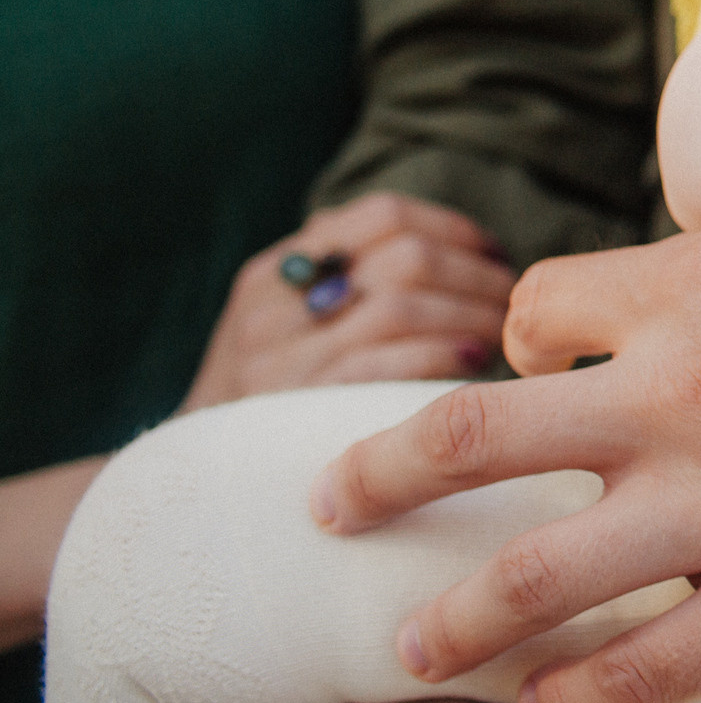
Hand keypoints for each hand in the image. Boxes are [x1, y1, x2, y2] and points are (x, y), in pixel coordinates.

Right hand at [182, 194, 512, 413]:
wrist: (190, 485)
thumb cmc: (266, 399)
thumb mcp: (280, 326)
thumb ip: (341, 280)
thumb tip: (449, 244)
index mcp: (274, 273)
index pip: (382, 216)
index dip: (453, 229)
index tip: (492, 251)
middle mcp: (273, 309)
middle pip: (405, 259)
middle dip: (475, 277)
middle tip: (508, 301)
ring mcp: (283, 362)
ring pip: (404, 307)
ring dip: (471, 317)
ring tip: (498, 334)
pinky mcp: (301, 414)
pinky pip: (389, 368)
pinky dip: (442, 358)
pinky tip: (471, 364)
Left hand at [308, 229, 700, 702]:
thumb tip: (689, 316)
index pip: (536, 314)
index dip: (513, 351)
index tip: (520, 384)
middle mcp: (684, 390)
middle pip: (469, 435)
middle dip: (377, 474)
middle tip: (327, 505)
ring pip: (526, 577)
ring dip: (454, 622)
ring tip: (412, 649)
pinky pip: (637, 669)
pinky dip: (582, 694)